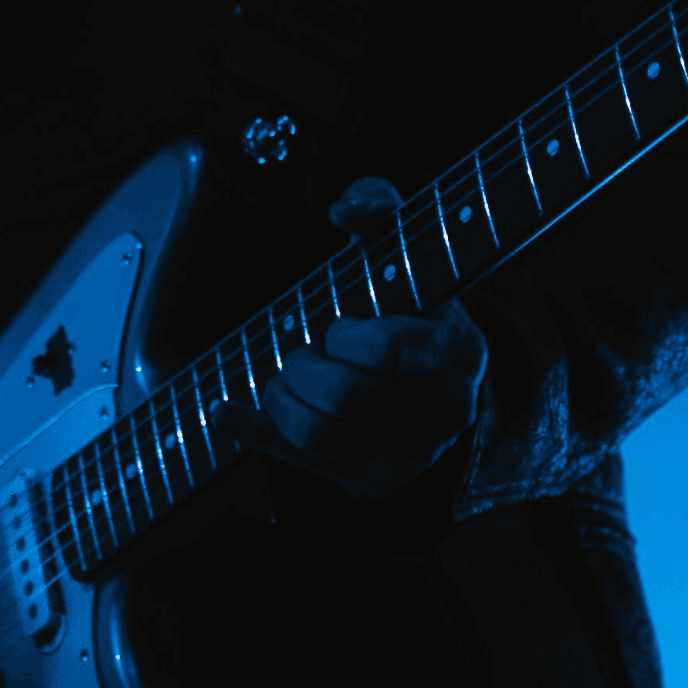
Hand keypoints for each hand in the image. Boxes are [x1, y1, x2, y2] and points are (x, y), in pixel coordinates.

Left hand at [250, 177, 488, 497]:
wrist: (419, 367)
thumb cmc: (402, 297)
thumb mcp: (398, 244)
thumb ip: (378, 207)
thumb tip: (346, 210)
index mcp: (461, 350)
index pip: (397, 351)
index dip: (352, 339)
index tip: (335, 328)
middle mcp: (448, 410)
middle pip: (351, 398)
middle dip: (307, 369)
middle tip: (301, 351)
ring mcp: (414, 453)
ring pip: (324, 436)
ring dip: (283, 399)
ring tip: (284, 375)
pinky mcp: (375, 480)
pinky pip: (301, 463)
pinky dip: (254, 432)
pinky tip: (226, 410)